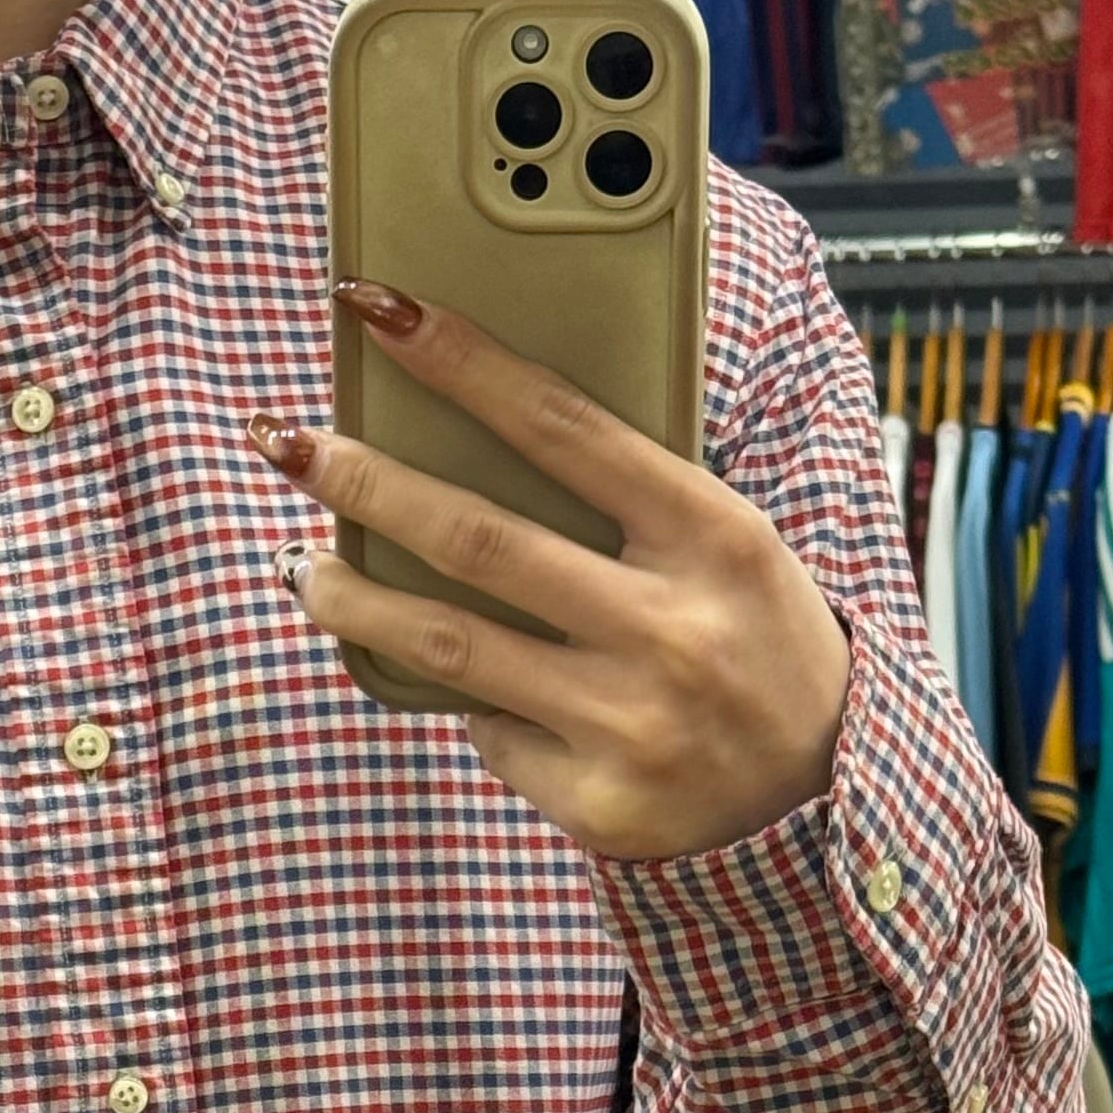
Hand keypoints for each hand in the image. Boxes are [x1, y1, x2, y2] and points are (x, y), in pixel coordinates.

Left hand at [248, 281, 850, 864]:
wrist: (823, 801)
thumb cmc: (756, 646)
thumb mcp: (730, 553)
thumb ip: (631, 507)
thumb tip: (477, 450)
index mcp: (713, 536)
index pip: (563, 425)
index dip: (461, 362)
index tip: (378, 310)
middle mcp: (669, 629)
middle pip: (476, 538)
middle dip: (364, 482)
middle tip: (289, 446)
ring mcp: (629, 723)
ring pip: (446, 646)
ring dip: (350, 597)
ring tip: (300, 566)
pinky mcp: (596, 803)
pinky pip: (492, 733)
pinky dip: (475, 704)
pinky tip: (476, 690)